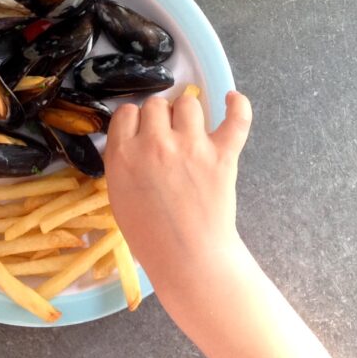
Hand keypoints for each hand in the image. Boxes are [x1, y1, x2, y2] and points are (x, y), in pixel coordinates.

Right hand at [104, 90, 251, 284]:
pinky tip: (232, 99)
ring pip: (188, 103)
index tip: (140, 132)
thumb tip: (135, 138)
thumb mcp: (118, 194)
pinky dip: (238, 106)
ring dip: (187, 113)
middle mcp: (155, 143)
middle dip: (159, 117)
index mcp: (124, 155)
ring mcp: (191, 146)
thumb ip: (122, 160)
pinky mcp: (222, 154)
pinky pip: (236, 118)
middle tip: (164, 137)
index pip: (126, 112)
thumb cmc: (148, 235)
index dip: (134, 121)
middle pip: (156, 104)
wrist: (187, 258)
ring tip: (190, 129)